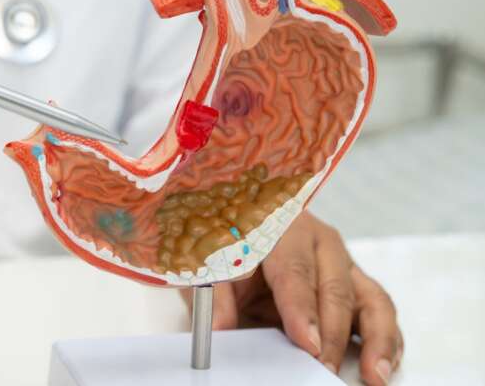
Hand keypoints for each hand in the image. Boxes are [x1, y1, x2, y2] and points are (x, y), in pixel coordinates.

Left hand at [182, 212, 402, 384]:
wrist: (244, 228)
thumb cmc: (232, 245)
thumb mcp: (213, 264)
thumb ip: (216, 296)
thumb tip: (218, 330)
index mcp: (284, 229)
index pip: (294, 271)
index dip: (301, 308)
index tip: (307, 341)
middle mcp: (322, 243)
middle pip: (335, 290)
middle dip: (332, 335)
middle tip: (322, 368)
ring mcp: (345, 264)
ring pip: (371, 299)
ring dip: (376, 340)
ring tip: (375, 375)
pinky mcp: (357, 285)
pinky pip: (379, 310)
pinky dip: (387, 340)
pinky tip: (382, 366)